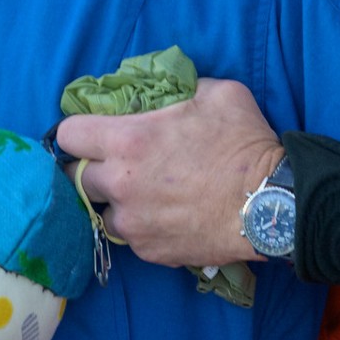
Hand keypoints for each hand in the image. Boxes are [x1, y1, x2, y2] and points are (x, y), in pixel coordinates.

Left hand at [56, 78, 284, 267]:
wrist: (271, 205)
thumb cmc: (245, 144)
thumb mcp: (217, 94)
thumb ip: (180, 89)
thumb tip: (168, 90)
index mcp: (128, 140)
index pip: (68, 135)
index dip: (77, 131)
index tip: (90, 133)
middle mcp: (120, 184)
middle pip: (75, 178)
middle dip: (90, 169)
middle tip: (114, 165)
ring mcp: (133, 223)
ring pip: (101, 211)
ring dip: (115, 202)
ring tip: (143, 195)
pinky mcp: (149, 251)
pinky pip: (131, 237)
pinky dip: (141, 226)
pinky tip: (165, 215)